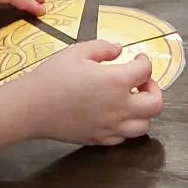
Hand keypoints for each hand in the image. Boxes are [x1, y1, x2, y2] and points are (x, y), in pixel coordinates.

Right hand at [8, 41, 164, 146]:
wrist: (32, 106)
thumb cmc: (53, 75)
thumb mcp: (78, 51)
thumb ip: (103, 48)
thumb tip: (119, 50)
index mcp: (116, 82)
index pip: (146, 72)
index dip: (145, 62)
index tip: (138, 58)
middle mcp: (119, 107)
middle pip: (155, 104)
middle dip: (154, 89)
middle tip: (141, 81)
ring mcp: (110, 127)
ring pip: (144, 126)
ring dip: (143, 111)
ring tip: (131, 99)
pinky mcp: (99, 140)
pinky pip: (124, 138)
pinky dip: (126, 126)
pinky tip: (115, 114)